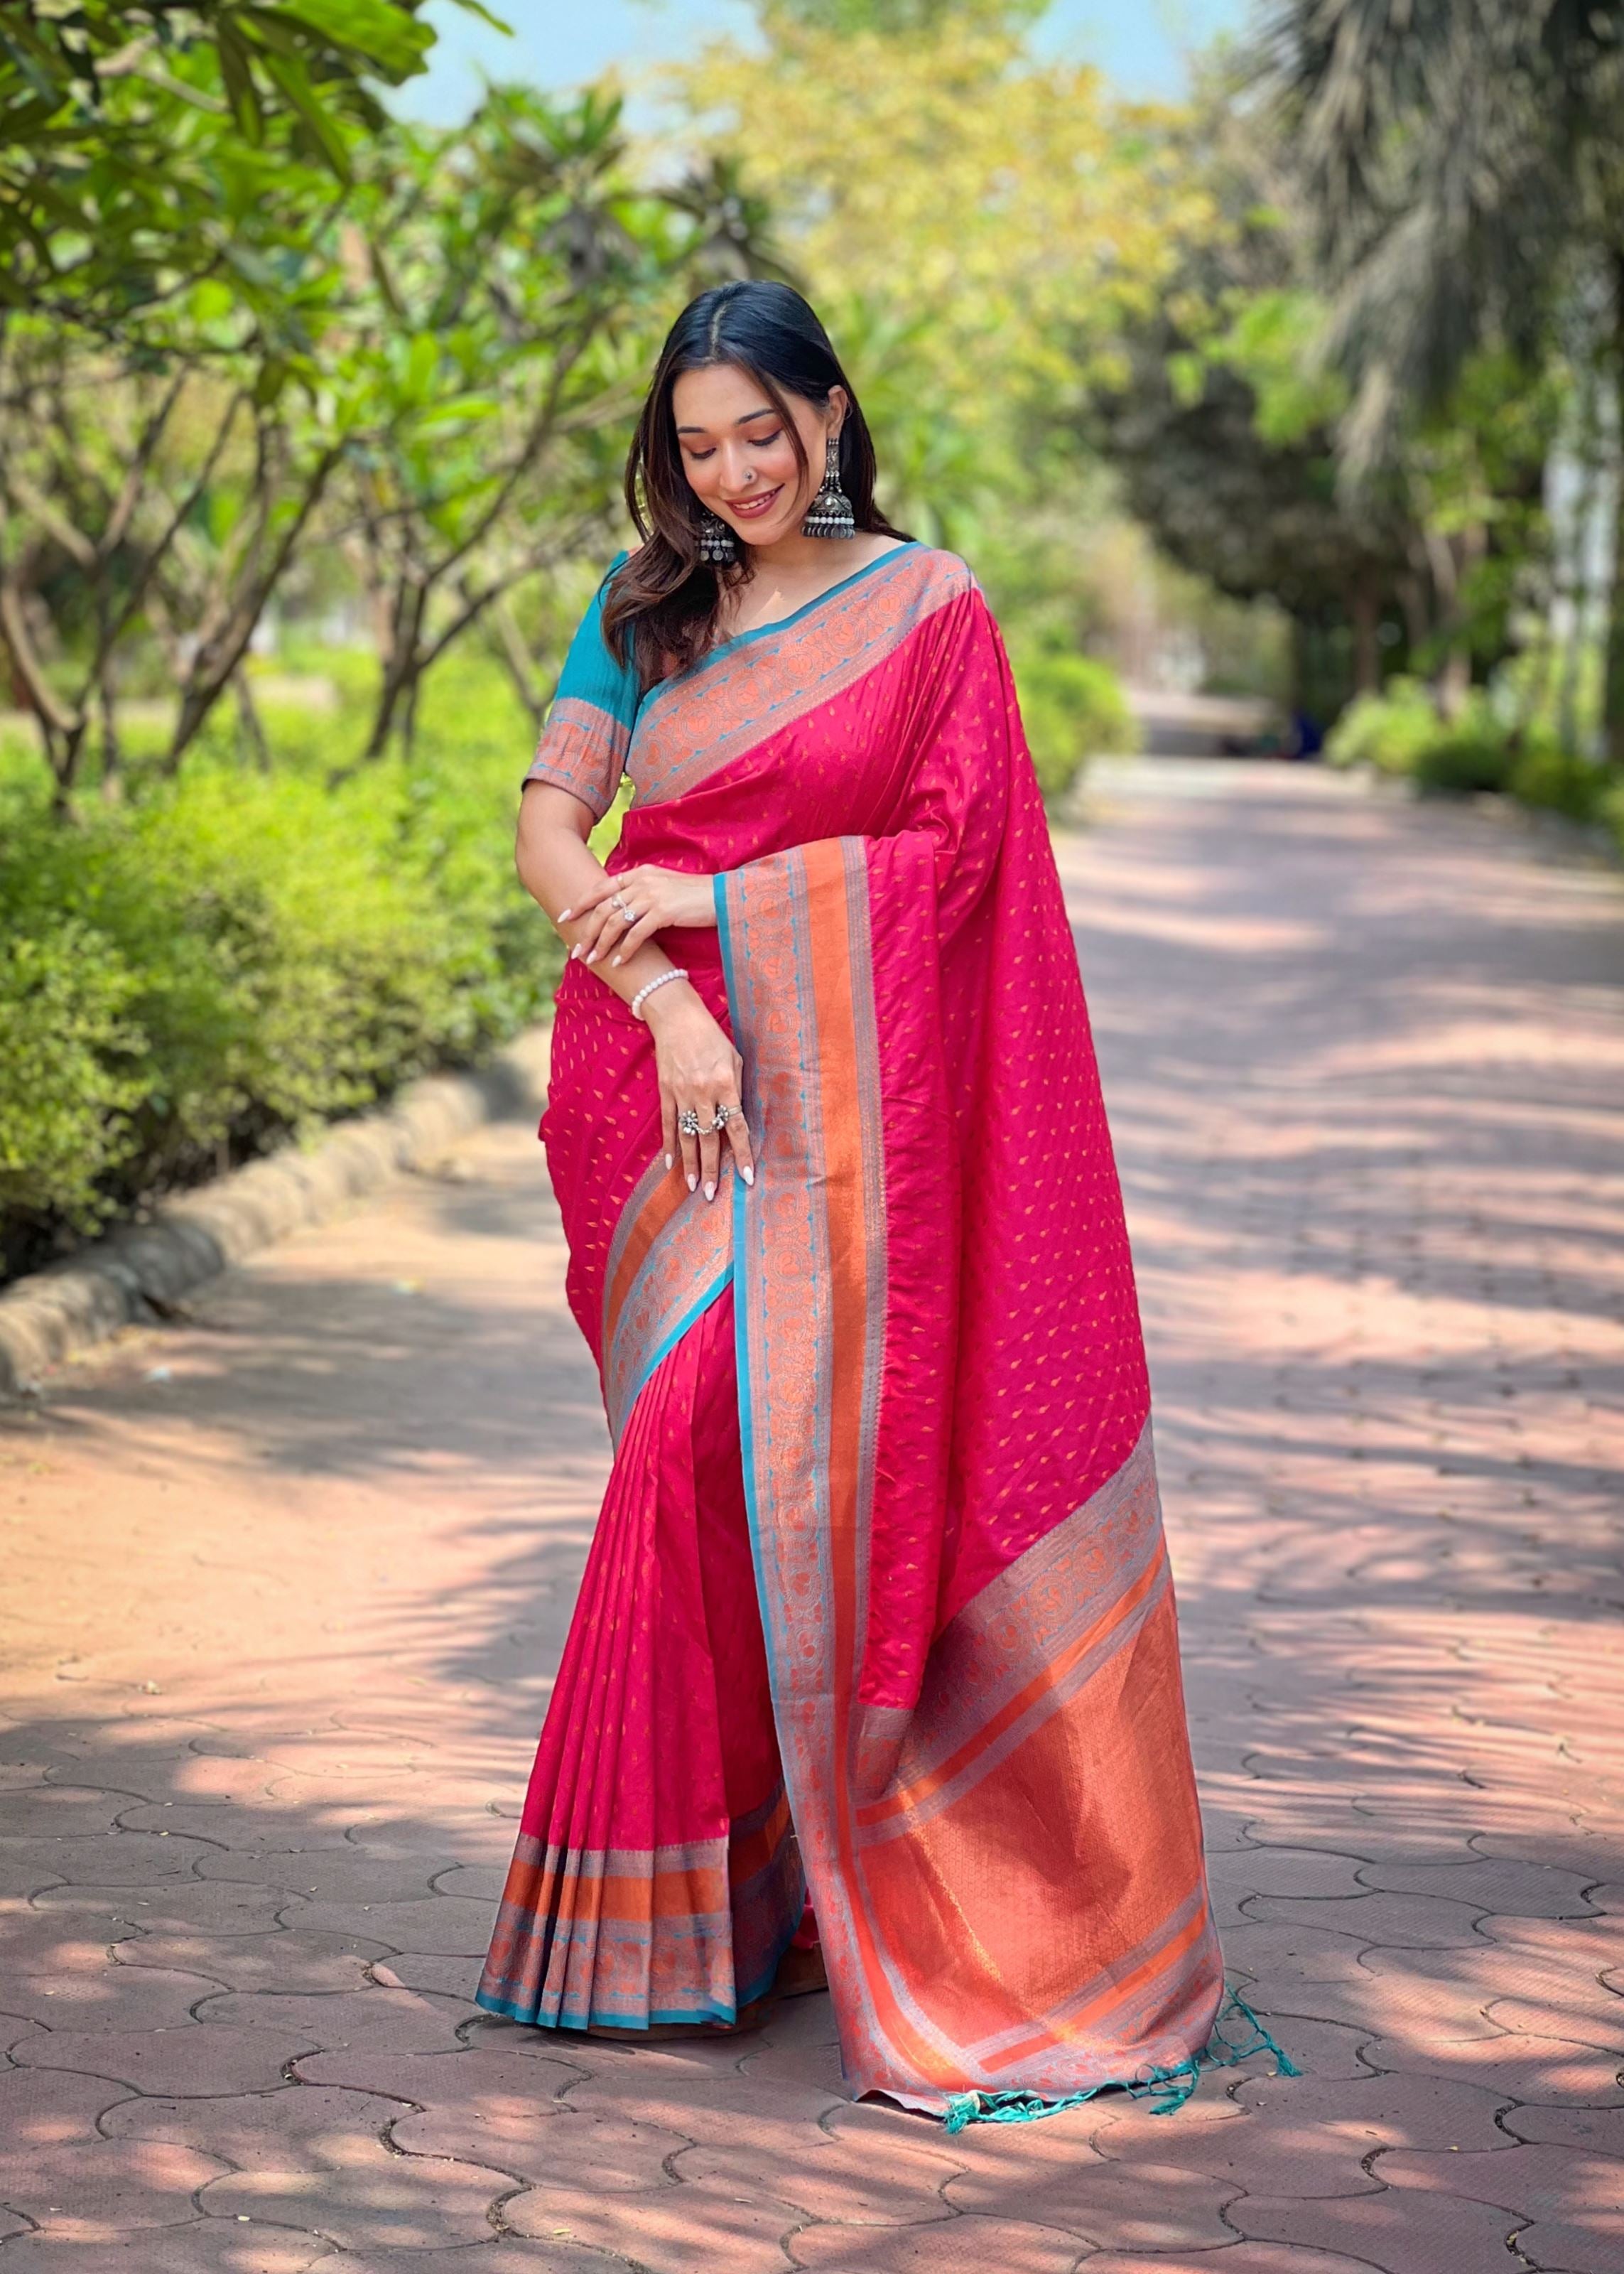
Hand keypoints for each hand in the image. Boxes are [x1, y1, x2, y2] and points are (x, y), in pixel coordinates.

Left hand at [559, 865, 716, 967]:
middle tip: (577, 951)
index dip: (580, 903)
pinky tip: (619, 962)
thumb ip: (640, 892)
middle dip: (587, 931)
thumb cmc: (693, 896)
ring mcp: (652, 896)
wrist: (722, 896)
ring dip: (602, 944)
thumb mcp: (663, 887)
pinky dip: (625, 950)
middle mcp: (641, 882)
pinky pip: (636, 935)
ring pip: (615, 922)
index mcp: (638, 874)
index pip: (600, 888)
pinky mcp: (663, 912)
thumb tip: (619, 910)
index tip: (564, 917)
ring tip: (594, 960)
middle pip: (603, 908)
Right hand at [643, 985, 753, 1200]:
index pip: (737, 1127)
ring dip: (691, 1164)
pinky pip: (667, 1124)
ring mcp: (682, 1094)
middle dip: (713, 1169)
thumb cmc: (712, 1036)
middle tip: (714, 1195)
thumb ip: (737, 1088)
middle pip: (710, 1138)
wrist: (677, 1017)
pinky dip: (669, 1146)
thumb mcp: (735, 1058)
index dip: (743, 1155)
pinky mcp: (665, 1092)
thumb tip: (738, 1118)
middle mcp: (704, 1093)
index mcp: (726, 1084)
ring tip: (695, 1188)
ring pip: (687, 1136)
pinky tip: (670, 1164)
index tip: (748, 1177)